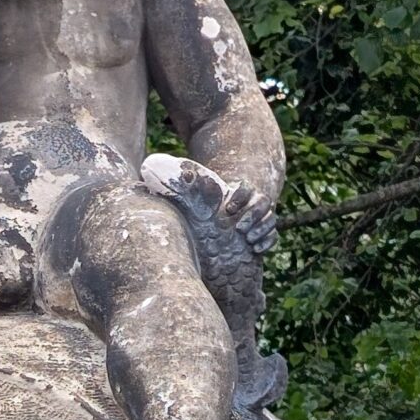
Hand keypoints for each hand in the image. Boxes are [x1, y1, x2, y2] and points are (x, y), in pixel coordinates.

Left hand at [142, 154, 278, 255]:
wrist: (220, 219)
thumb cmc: (202, 206)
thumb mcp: (191, 195)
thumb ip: (177, 185)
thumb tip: (147, 169)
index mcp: (236, 190)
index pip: (246, 187)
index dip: (240, 195)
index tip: (228, 207)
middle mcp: (251, 202)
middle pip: (262, 203)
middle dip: (253, 215)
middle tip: (239, 228)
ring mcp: (259, 217)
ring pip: (270, 219)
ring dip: (261, 229)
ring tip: (247, 239)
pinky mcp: (262, 233)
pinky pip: (272, 235)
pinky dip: (267, 241)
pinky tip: (255, 250)